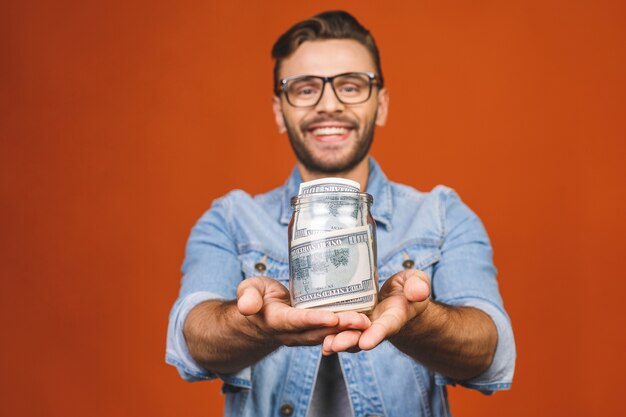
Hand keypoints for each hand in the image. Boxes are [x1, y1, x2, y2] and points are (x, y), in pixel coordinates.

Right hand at [237, 276, 370, 347]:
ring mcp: (305, 334)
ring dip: (348, 331)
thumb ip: (247, 296)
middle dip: (340, 327)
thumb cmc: (255, 297)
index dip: (314, 320)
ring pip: (328, 334)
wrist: (259, 318)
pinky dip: (347, 329)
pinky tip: (365, 321)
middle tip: (361, 320)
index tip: (332, 317)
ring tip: (367, 322)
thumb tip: (247, 307)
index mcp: (276, 320)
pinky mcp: (315, 330)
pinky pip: (332, 332)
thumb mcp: (248, 290)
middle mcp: (293, 332)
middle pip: (319, 331)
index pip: (297, 321)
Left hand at [322, 269, 430, 354]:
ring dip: (336, 340)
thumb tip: (418, 291)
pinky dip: (328, 334)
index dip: (376, 334)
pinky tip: (315, 336)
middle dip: (348, 341)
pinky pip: (338, 330)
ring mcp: (362, 327)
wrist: (399, 301)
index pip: (385, 327)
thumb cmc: (408, 289)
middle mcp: (376, 326)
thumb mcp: (416, 282)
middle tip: (334, 344)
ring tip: (324, 344)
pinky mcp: (350, 322)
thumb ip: (418, 286)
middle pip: (362, 337)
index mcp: (394, 317)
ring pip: (348, 336)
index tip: (367, 342)